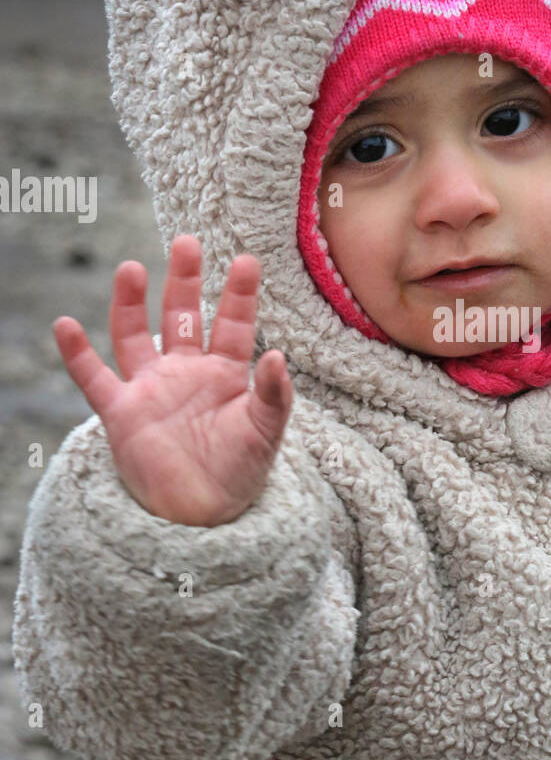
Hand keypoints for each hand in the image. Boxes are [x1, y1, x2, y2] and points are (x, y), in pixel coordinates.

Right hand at [52, 234, 292, 525]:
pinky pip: (94, 378)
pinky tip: (64, 324)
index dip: (238, 294)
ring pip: (135, 335)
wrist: (203, 516)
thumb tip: (277, 356)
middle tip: (187, 243)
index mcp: (225, 373)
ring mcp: (151, 388)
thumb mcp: (265, 432)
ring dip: (132, 303)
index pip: (232, 324)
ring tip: (132, 268)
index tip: (245, 260)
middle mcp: (185, 372)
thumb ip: (272, 394)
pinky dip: (77, 353)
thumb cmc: (240, 473)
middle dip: (184, 281)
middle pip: (182, 316)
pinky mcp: (122, 413)